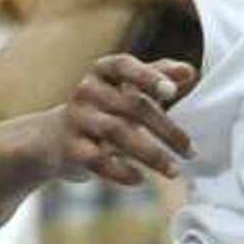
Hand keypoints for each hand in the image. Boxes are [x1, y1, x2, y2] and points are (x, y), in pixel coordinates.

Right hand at [44, 55, 194, 188]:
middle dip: (167, 130)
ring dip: (151, 154)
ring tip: (174, 171)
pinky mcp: (69, 147)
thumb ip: (158, 75)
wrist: (52, 138)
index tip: (173, 92)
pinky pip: (97, 159)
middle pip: (132, 105)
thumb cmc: (103, 108)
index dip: (149, 76)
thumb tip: (190, 70)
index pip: (124, 65)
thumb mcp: (127, 87)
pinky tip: (140, 179)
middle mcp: (86, 90)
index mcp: (103, 71)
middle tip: (192, 152)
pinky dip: (121, 171)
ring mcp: (76, 118)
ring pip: (117, 132)